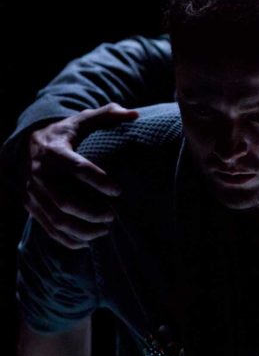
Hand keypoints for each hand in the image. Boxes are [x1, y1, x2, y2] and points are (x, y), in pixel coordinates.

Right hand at [25, 104, 138, 248]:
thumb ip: (107, 115)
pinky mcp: (30, 206)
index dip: (99, 181)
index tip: (119, 191)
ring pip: (56, 220)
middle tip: (113, 216)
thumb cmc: (63, 133)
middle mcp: (40, 174)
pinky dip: (67, 240)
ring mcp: (33, 193)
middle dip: (91, 213)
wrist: (26, 144)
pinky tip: (88, 241)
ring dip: (83, 230)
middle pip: (65, 201)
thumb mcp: (82, 120)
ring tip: (105, 229)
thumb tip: (134, 114)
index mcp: (55, 152)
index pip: (78, 168)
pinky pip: (48, 229)